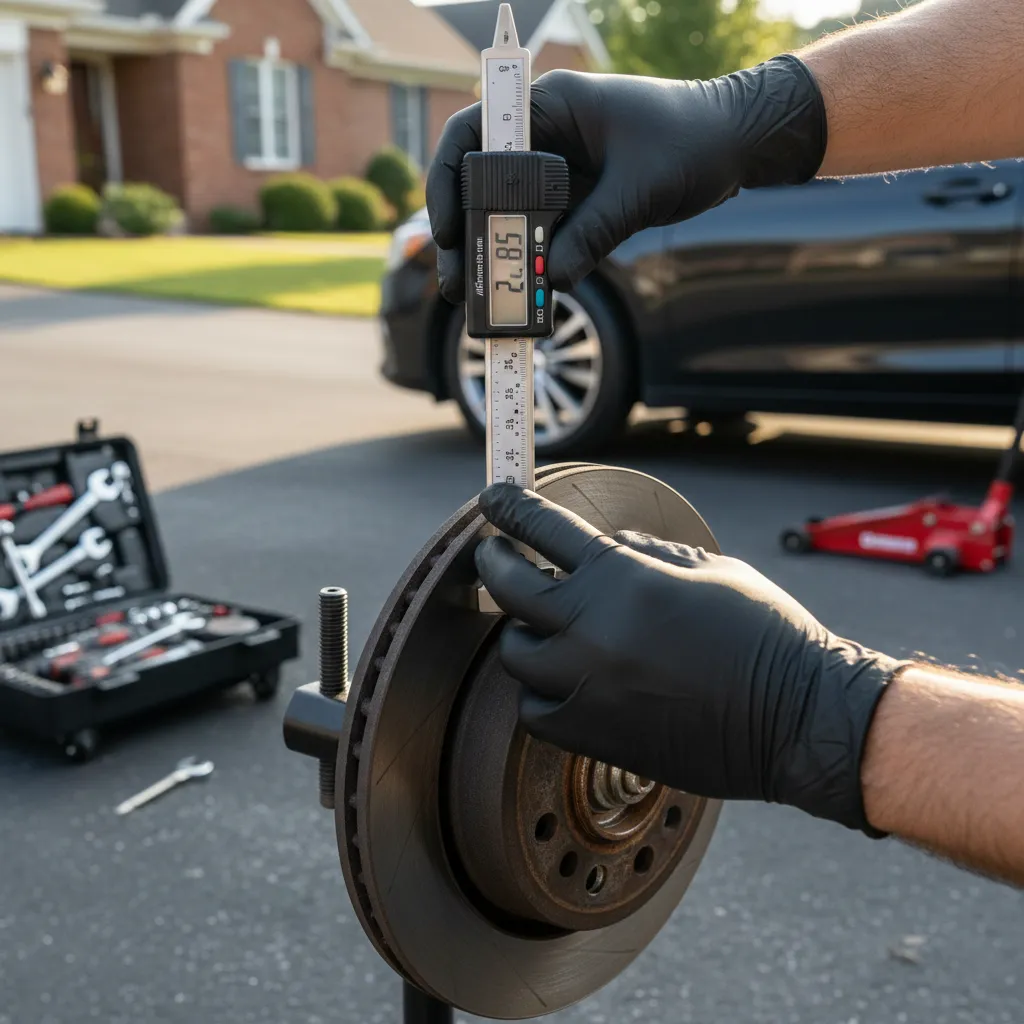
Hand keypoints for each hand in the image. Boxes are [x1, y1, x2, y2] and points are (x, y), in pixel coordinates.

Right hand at [428, 56, 825, 300]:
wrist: (736, 143)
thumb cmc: (693, 141)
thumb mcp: (640, 189)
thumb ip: (595, 233)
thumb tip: (554, 281)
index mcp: (550, 108)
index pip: (474, 134)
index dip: (448, 182)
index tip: (449, 232)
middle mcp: (545, 137)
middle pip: (481, 184)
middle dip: (465, 235)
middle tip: (454, 282)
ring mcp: (560, 170)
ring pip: (508, 215)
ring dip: (493, 256)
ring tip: (478, 299)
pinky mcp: (578, 199)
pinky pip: (542, 231)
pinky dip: (531, 261)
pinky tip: (523, 293)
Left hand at [474, 484, 903, 835]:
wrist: (796, 718)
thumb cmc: (764, 633)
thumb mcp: (707, 567)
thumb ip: (643, 554)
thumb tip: (604, 548)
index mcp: (622, 577)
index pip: (542, 529)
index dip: (511, 509)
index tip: (494, 499)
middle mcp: (591, 629)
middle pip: (507, 588)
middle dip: (493, 561)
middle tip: (494, 554)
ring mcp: (585, 686)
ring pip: (515, 653)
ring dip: (523, 631)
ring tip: (542, 624)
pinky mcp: (593, 735)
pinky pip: (534, 709)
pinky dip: (540, 690)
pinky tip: (561, 679)